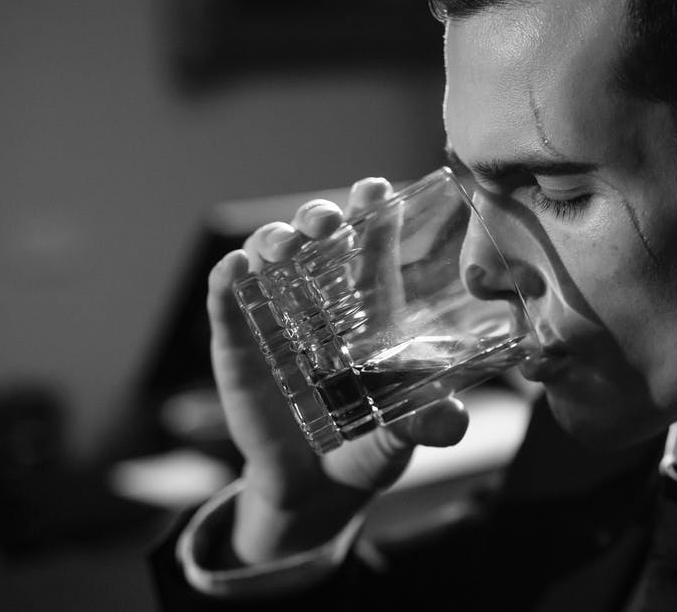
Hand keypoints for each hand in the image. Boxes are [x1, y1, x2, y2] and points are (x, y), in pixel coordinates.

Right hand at [207, 178, 469, 563]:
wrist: (319, 489)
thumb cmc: (371, 444)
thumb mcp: (405, 433)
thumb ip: (429, 424)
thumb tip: (451, 422)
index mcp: (370, 308)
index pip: (371, 244)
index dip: (372, 211)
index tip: (376, 187)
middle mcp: (320, 302)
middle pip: (316, 239)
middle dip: (318, 217)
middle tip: (326, 222)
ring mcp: (274, 319)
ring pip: (267, 259)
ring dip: (272, 240)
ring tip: (283, 246)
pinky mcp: (237, 347)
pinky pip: (226, 305)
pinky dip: (225, 282)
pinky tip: (233, 268)